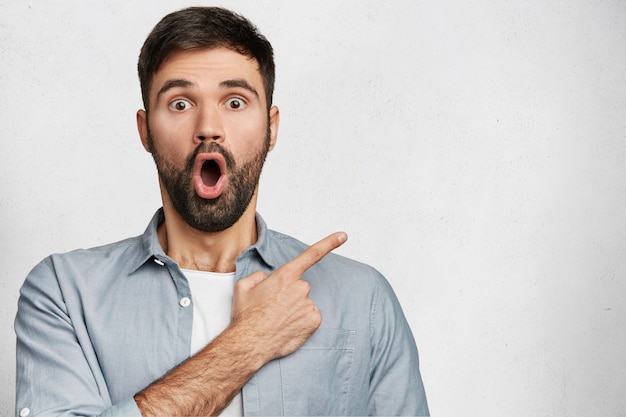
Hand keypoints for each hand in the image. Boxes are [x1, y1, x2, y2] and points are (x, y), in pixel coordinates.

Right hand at [232, 232, 346, 359]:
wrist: (250, 343)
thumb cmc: (247, 316)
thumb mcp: (244, 286)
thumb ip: (259, 276)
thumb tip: (267, 278)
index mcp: (286, 275)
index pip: (312, 254)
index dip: (329, 243)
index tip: (343, 236)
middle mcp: (301, 287)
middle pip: (300, 287)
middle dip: (290, 295)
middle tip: (274, 307)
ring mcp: (309, 304)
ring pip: (304, 303)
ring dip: (295, 309)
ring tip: (277, 319)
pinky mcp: (314, 320)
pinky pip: (310, 316)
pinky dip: (301, 321)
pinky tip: (288, 327)